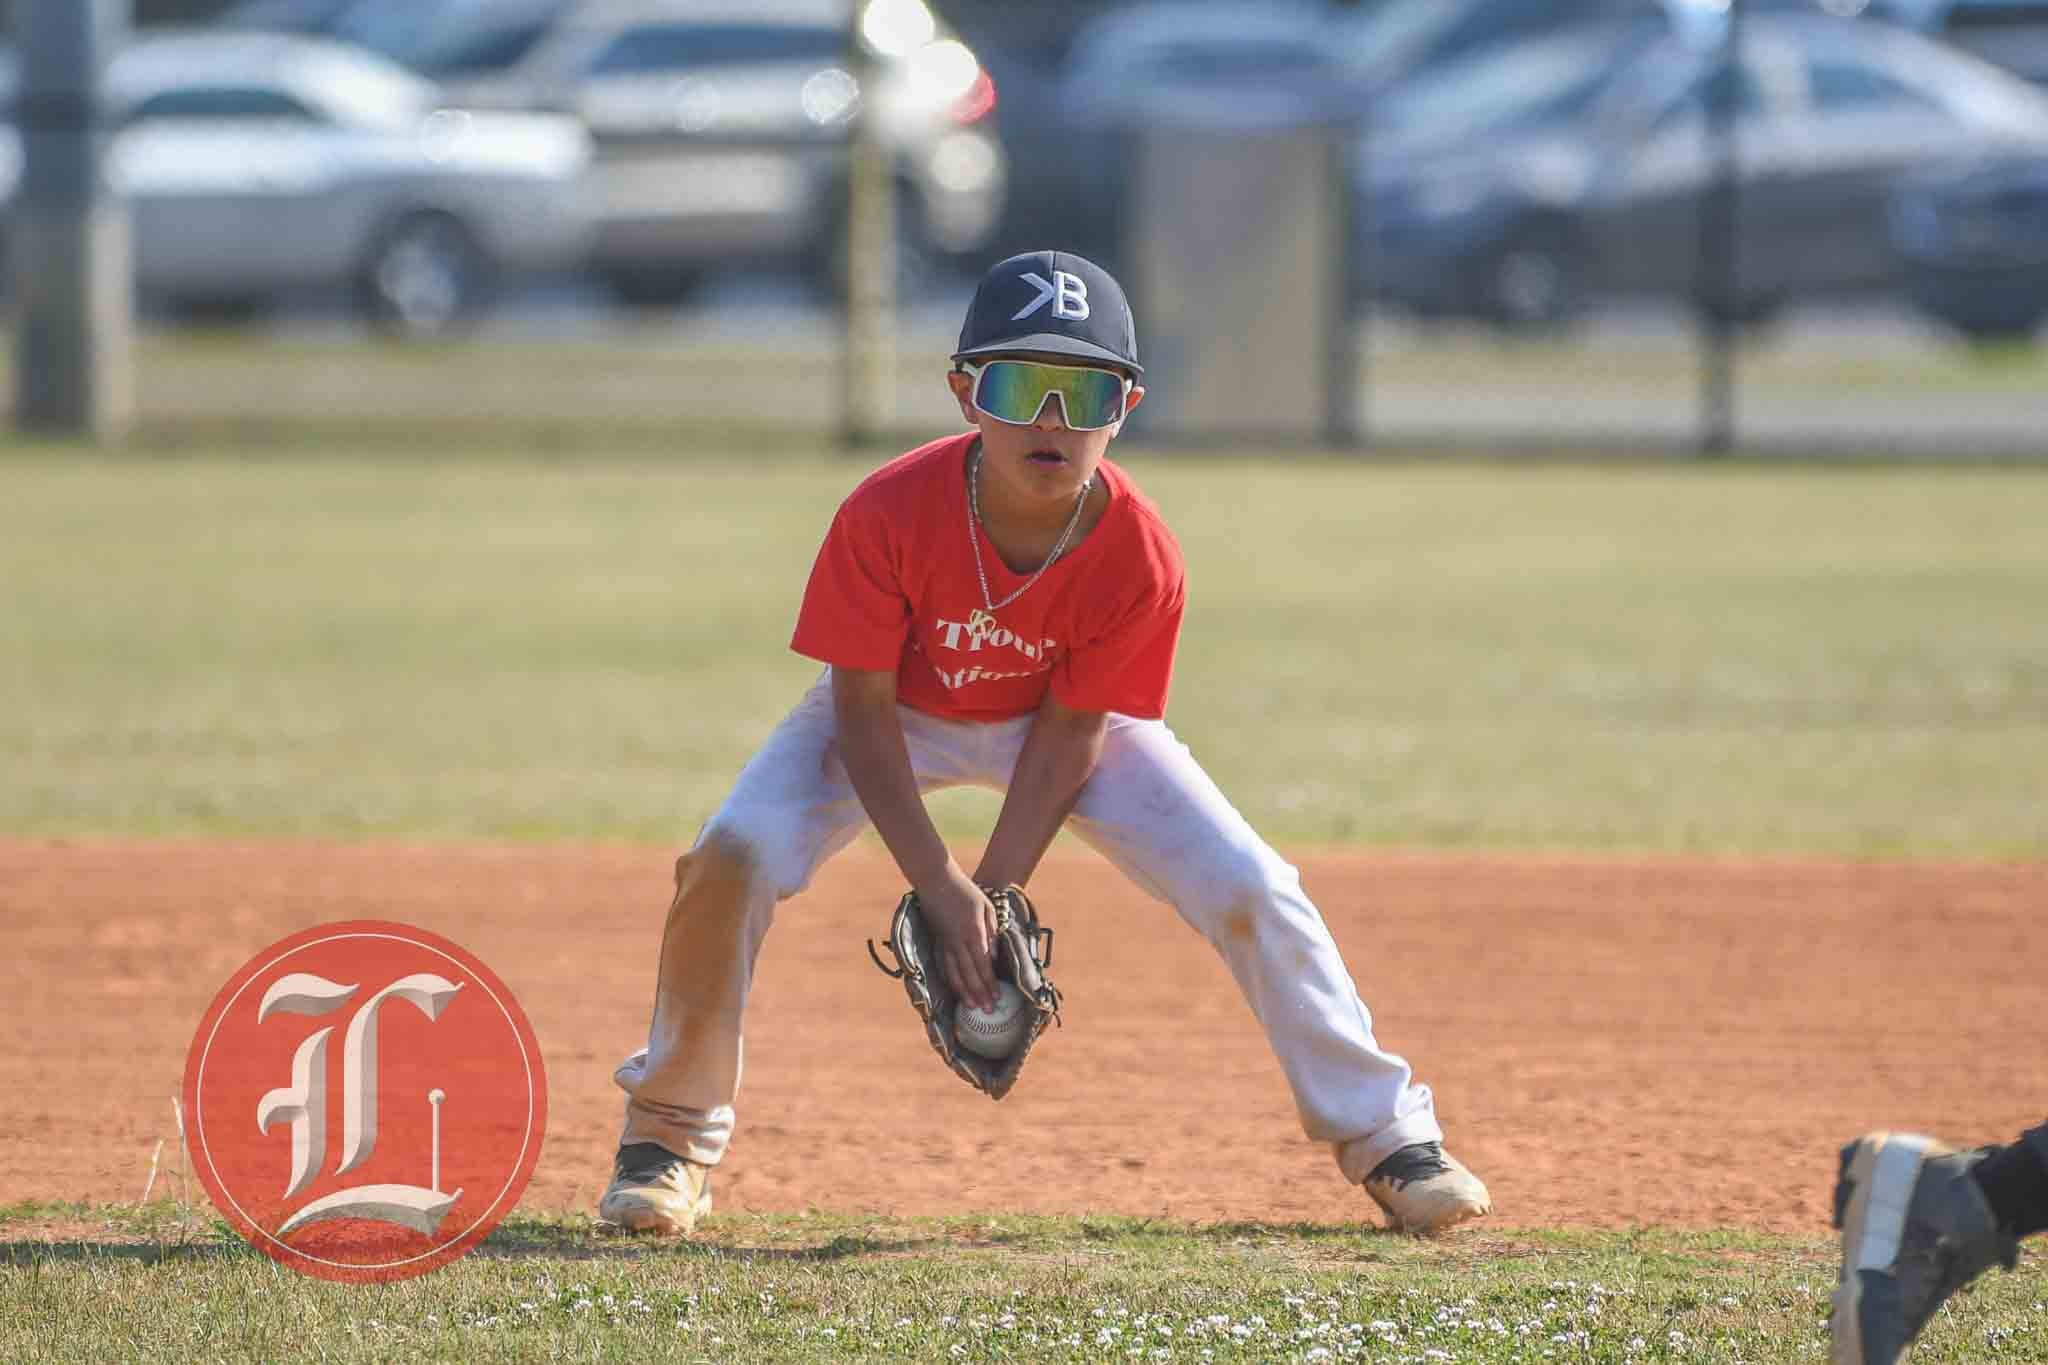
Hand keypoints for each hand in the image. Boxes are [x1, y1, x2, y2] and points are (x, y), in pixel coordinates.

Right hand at [915, 871, 998, 1012]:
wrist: (936, 880)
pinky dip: (948, 979)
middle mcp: (957, 941)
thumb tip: (994, 957)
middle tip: (987, 1011)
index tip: (997, 997)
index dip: (990, 983)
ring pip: (953, 972)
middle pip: (969, 973)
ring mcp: (944, 942)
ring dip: (963, 991)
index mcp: (973, 932)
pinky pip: (942, 965)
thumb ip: (992, 932)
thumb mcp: (987, 907)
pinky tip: (954, 989)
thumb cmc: (966, 891)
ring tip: (971, 1006)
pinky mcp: (935, 941)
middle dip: (979, 994)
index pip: (983, 964)